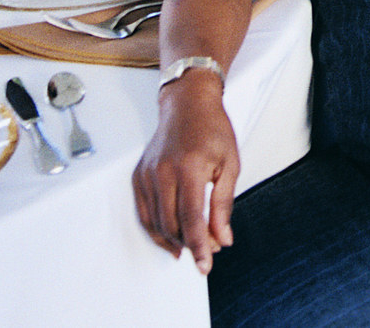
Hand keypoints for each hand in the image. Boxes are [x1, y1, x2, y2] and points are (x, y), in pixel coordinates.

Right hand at [133, 76, 239, 273]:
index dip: (198, 246)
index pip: (191, 219)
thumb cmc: (212, 129)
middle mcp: (163, 172)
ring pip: (155, 223)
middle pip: (171, 225)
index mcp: (189, 168)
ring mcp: (147, 174)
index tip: (205, 265)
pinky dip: (156, 229)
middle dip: (189, 244)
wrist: (188, 104)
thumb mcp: (230, 164)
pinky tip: (170, 237)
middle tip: (207, 249)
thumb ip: (223, 204)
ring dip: (172, 240)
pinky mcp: (138, 176)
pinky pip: (144, 212)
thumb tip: (221, 238)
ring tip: (190, 246)